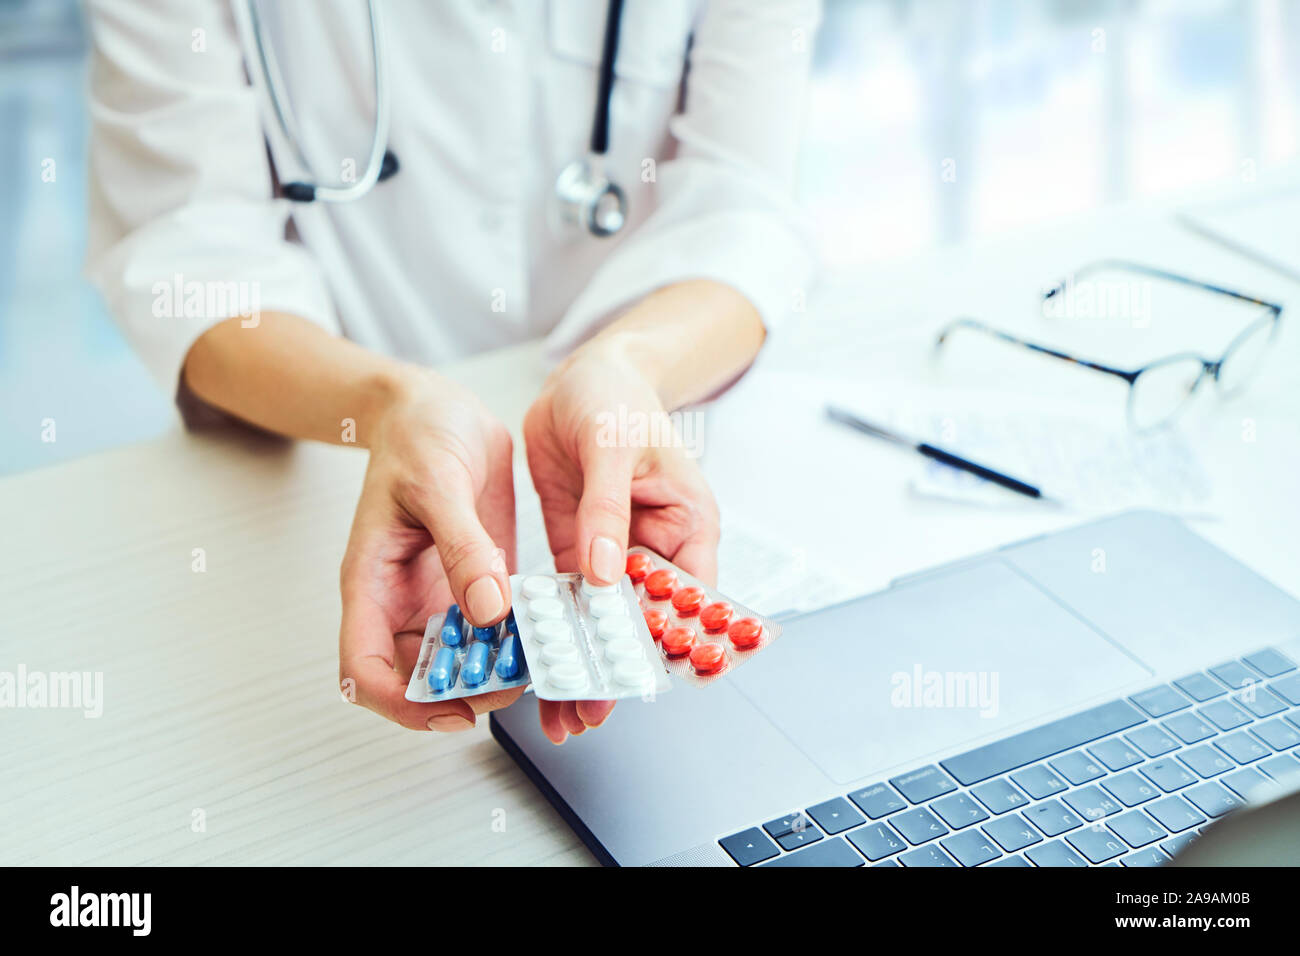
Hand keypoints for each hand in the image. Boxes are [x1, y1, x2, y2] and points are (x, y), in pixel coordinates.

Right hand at [338, 372, 521, 731]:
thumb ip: (462, 548)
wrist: (436, 406)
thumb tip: (487, 612)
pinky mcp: (474, 581)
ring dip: (495, 671)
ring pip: (460, 661)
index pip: (364, 669)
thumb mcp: (438, 483)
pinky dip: (517, 639)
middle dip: (463, 694)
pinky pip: (493, 628)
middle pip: (418, 679)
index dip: (401, 703)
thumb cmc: (417, 435)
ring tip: (540, 663)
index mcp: (371, 582)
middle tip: (517, 684)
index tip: (452, 708)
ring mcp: (438, 595)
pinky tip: (549, 633)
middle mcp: (402, 600)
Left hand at [523, 341, 720, 742]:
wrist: (581, 375)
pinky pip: (570, 600)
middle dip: (619, 669)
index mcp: (687, 524)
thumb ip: (607, 510)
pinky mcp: (579, 549)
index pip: (690, 599)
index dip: (673, 644)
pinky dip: (556, 632)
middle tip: (588, 710)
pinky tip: (538, 661)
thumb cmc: (615, 397)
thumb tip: (606, 572)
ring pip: (604, 622)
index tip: (642, 681)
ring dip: (584, 662)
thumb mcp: (613, 446)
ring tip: (560, 710)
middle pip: (644, 622)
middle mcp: (655, 547)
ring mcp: (615, 552)